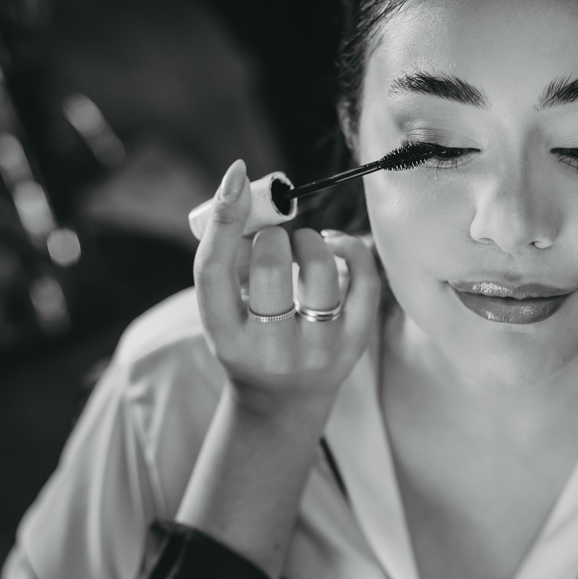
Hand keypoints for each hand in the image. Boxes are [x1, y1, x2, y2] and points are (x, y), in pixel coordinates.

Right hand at [193, 159, 380, 417]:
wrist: (282, 400)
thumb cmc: (248, 337)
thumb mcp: (223, 310)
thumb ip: (227, 258)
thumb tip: (244, 190)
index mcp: (225, 337)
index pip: (215, 271)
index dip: (225, 218)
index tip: (237, 178)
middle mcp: (271, 349)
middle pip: (271, 266)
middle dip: (272, 236)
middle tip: (272, 240)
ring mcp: (318, 349)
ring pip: (321, 267)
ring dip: (309, 239)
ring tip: (302, 245)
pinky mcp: (355, 343)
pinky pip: (363, 277)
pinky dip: (349, 247)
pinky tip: (334, 244)